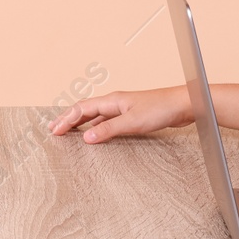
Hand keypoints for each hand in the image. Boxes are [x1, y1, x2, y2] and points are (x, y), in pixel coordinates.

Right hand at [48, 87, 190, 142]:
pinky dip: (96, 127)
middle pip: (85, 109)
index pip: (81, 109)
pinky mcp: (133, 116)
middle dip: (68, 119)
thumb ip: (109, 129)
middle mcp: (115, 103)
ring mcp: (124, 109)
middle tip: (54, 129)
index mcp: (112, 100)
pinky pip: (107, 121)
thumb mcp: (132, 122)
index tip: (54, 131)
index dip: (66, 119)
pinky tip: (96, 135)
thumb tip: (86, 138)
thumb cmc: (161, 109)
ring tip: (69, 131)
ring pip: (96, 115)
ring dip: (81, 123)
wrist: (184, 105)